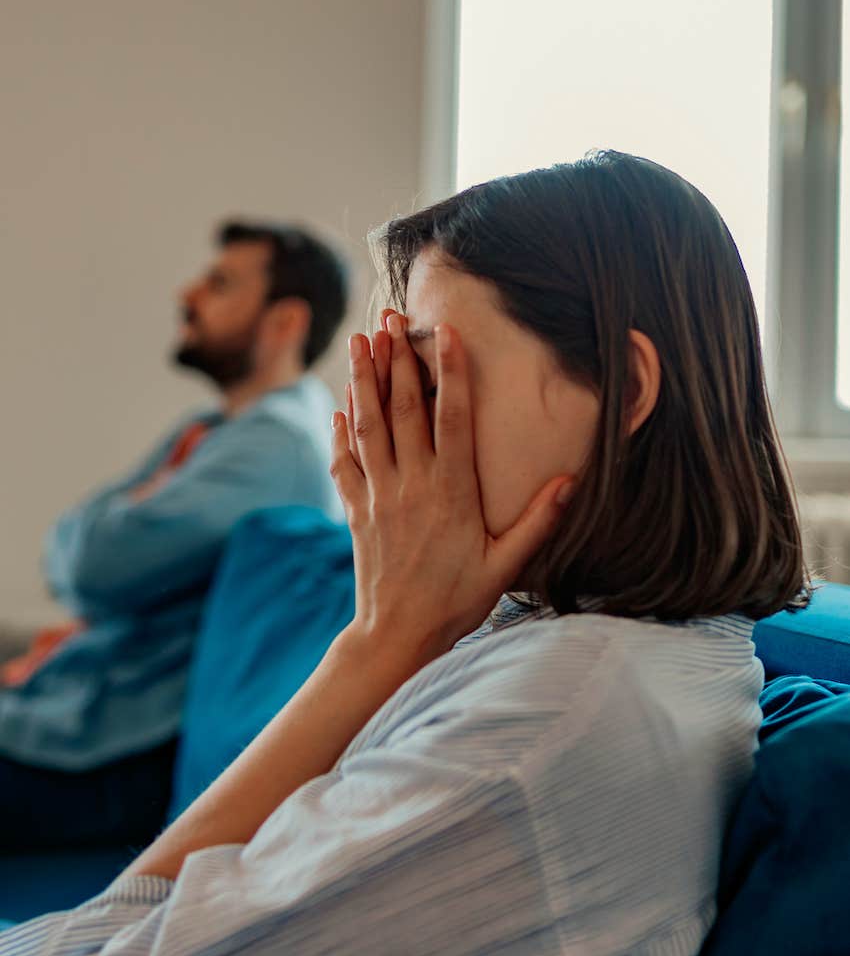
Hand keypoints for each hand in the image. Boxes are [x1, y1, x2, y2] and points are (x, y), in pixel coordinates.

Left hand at [331, 314, 573, 670]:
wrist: (397, 637)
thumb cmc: (457, 602)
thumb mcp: (505, 566)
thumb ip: (538, 521)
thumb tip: (571, 480)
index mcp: (452, 492)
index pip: (452, 419)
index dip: (450, 372)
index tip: (445, 332)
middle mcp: (412, 485)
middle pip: (402, 409)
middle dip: (396, 359)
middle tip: (390, 318)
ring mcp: (379, 496)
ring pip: (368, 426)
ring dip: (363, 380)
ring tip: (359, 340)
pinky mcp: (357, 512)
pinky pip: (344, 462)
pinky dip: (340, 431)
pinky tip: (340, 407)